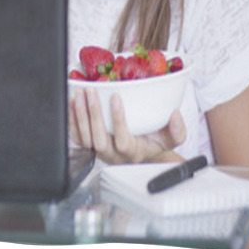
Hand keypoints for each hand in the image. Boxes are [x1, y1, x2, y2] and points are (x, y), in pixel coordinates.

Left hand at [69, 88, 185, 163]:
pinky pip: (76, 136)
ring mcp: (99, 151)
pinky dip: (71, 120)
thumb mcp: (171, 139)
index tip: (116, 97)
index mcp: (132, 152)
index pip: (123, 141)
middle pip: (98, 140)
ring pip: (84, 138)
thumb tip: (175, 115)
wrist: (140, 156)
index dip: (118, 120)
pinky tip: (71, 103)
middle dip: (92, 115)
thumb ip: (177, 130)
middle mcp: (113, 154)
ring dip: (80, 115)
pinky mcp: (89, 146)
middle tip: (90, 92)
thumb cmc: (154, 144)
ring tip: (79, 94)